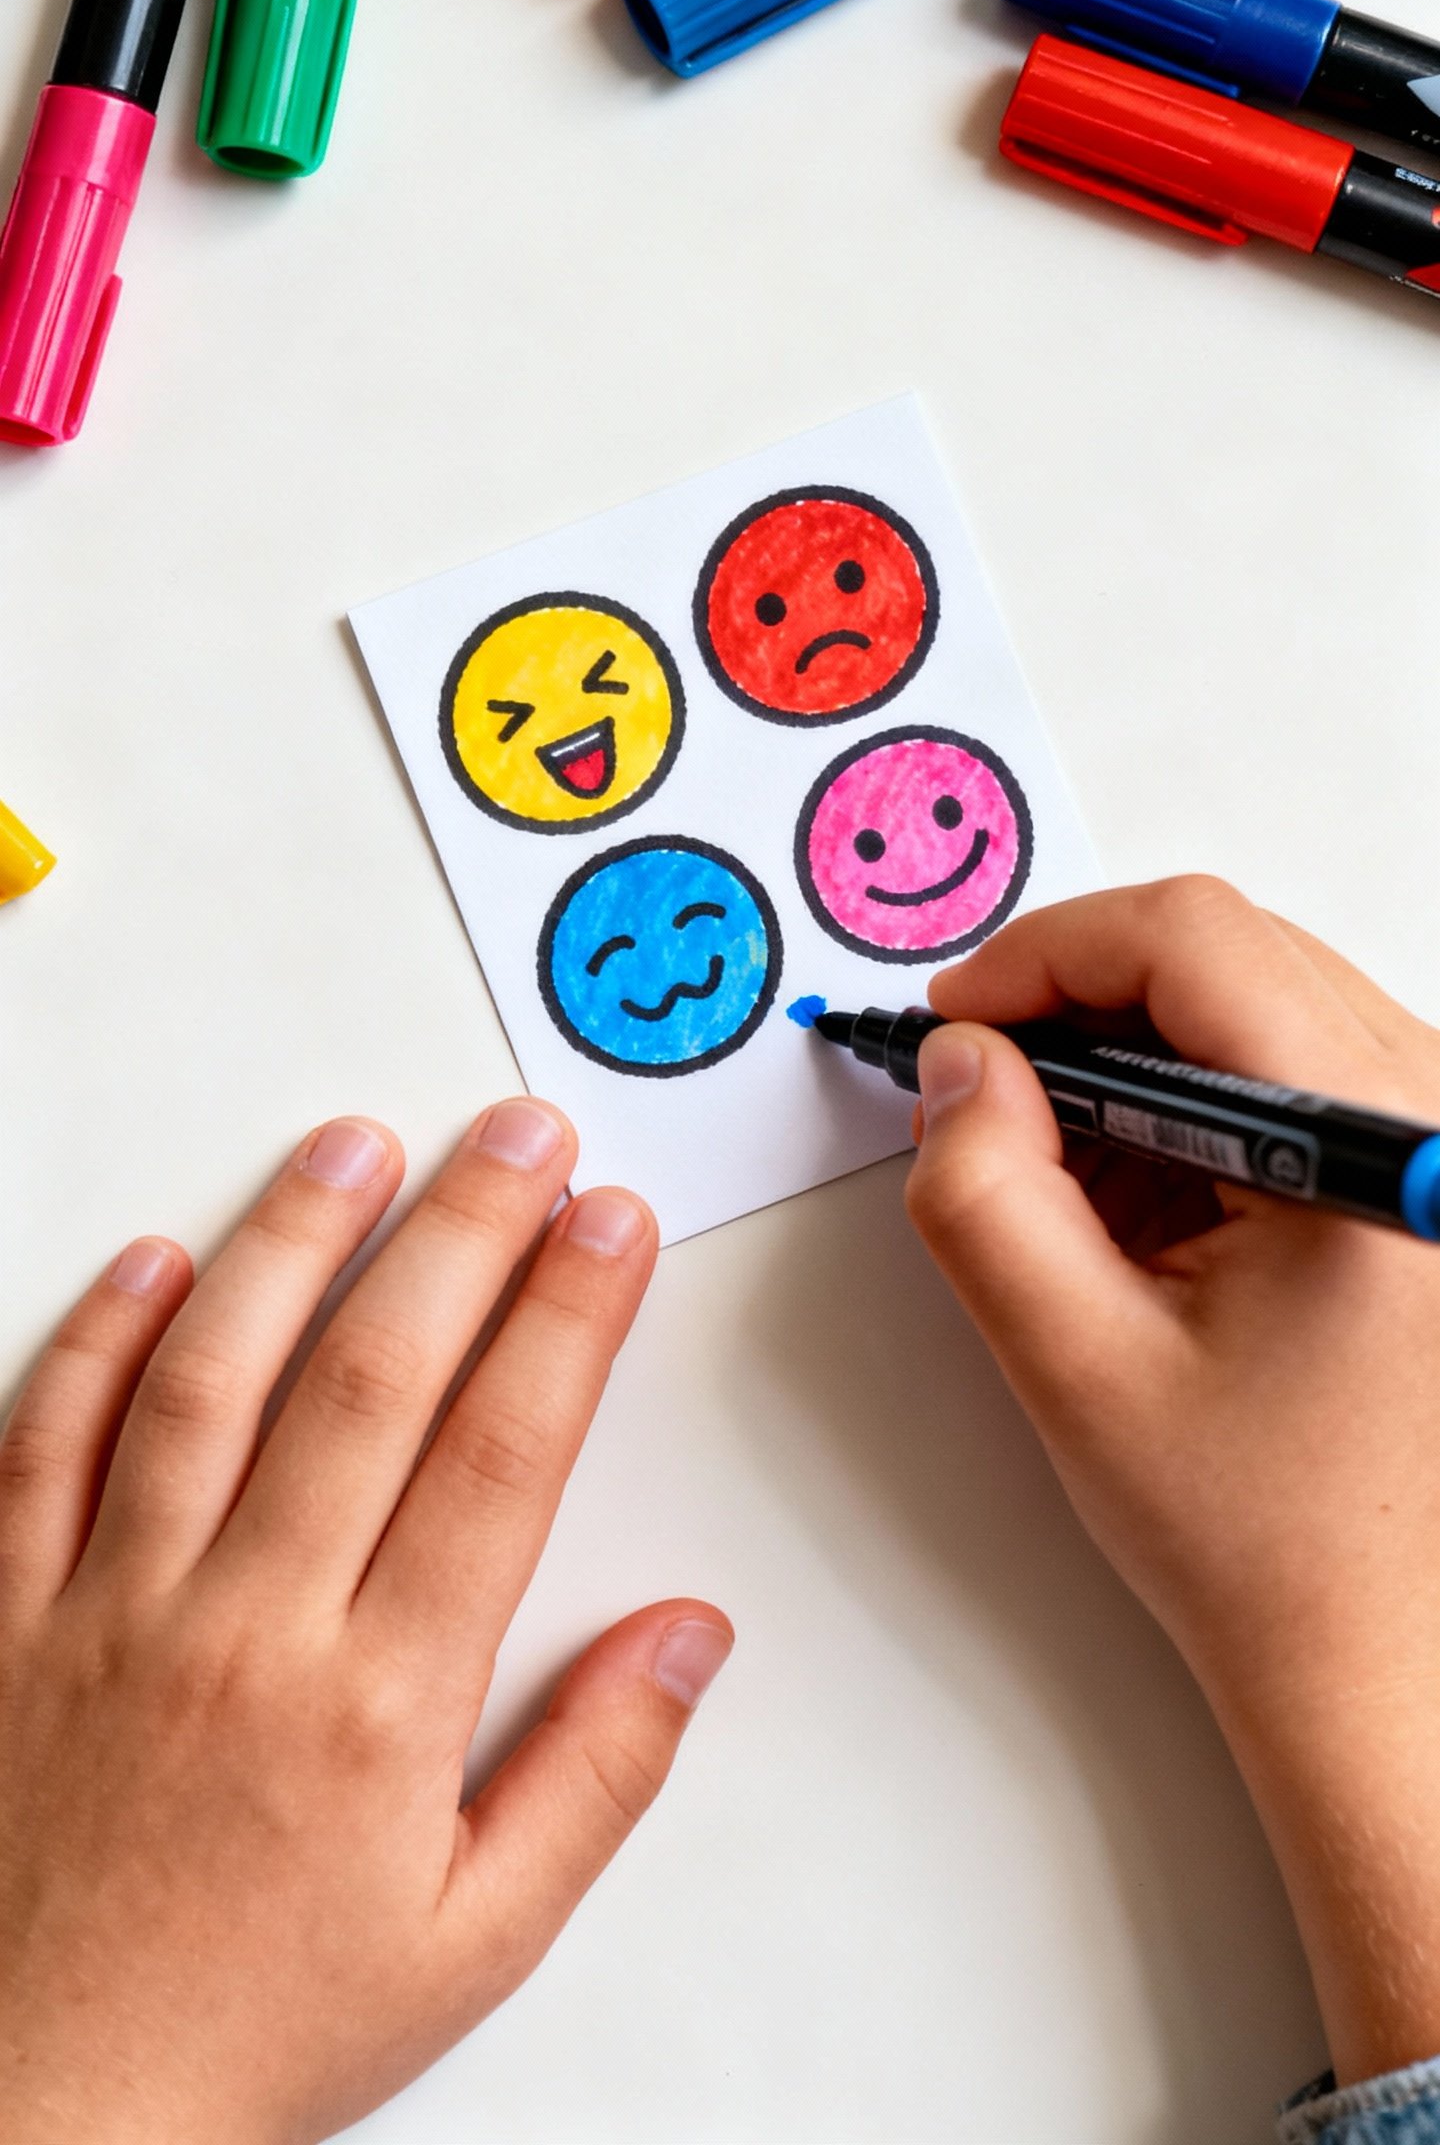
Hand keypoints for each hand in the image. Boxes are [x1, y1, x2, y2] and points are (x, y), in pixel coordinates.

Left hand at [0, 1103, 730, 2144]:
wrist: (40, 2111)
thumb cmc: (251, 2029)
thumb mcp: (472, 1941)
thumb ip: (593, 1776)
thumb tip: (686, 1636)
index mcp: (378, 1704)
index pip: (500, 1454)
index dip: (567, 1317)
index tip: (611, 1226)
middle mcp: (248, 1627)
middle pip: (373, 1376)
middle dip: (464, 1230)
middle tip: (521, 1139)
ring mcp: (117, 1608)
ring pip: (210, 1374)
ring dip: (292, 1240)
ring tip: (358, 1144)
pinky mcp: (9, 1615)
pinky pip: (45, 1444)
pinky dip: (100, 1340)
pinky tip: (157, 1260)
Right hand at [905, 879, 1439, 2089]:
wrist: (1380, 1658)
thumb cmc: (1265, 1541)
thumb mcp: (1076, 1364)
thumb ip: (985, 1194)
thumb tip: (958, 1064)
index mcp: (1373, 1147)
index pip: (1195, 941)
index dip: (1048, 953)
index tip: (962, 1020)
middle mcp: (1433, 1118)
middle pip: (1230, 952)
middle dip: (1083, 1000)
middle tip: (986, 1089)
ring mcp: (1436, 1142)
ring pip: (1259, 998)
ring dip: (1139, 1056)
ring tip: (1074, 1179)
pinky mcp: (1423, 1170)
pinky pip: (1296, 1064)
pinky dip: (1197, 1100)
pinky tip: (1151, 1203)